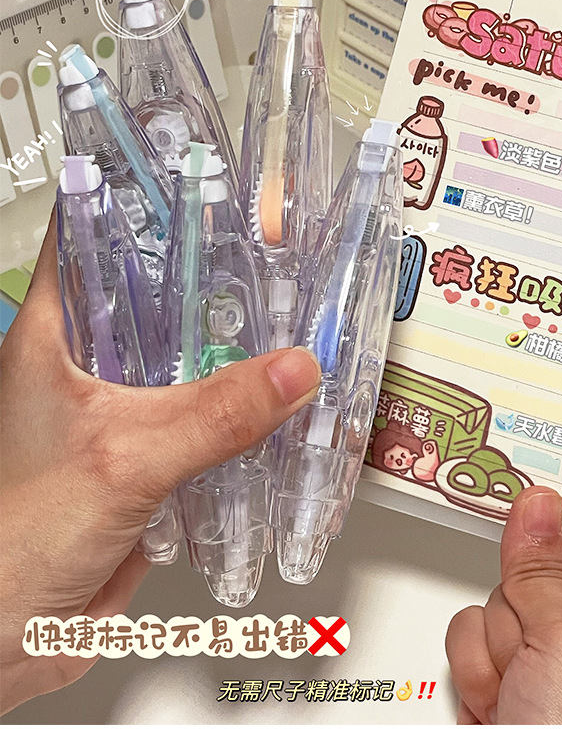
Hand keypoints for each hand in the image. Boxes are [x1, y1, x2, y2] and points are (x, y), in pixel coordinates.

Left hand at [0, 215, 319, 713]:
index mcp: (53, 334)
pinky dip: (235, 403)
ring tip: (284, 311)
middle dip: (208, 271)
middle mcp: (83, 361)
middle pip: (149, 289)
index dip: (138, 194)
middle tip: (265, 243)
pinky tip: (274, 397)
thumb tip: (293, 370)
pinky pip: (198, 411)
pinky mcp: (143, 452)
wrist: (10, 629)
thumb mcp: (128, 457)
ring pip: (179, 352)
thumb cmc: (14, 538)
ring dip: (227, 342)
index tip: (194, 173)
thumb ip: (216, 413)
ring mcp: (115, 406)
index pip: (88, 233)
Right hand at [445, 487, 561, 723]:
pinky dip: (475, 664)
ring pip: (507, 595)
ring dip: (501, 638)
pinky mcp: (504, 685)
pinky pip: (474, 630)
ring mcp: (550, 671)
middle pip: (561, 566)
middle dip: (534, 589)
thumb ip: (547, 570)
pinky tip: (494, 702)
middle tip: (533, 599)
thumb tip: (538, 507)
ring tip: (518, 683)